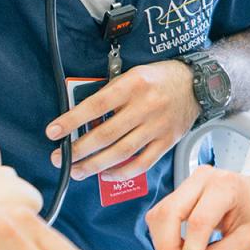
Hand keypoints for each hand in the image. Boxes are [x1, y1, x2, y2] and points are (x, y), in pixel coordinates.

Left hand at [46, 60, 197, 179]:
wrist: (196, 84)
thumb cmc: (158, 78)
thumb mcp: (131, 75)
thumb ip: (110, 94)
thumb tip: (81, 118)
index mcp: (133, 85)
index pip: (96, 106)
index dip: (72, 121)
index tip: (53, 132)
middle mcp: (146, 106)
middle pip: (106, 134)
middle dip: (78, 150)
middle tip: (60, 158)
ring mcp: (158, 126)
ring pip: (121, 152)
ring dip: (95, 165)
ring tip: (77, 170)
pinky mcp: (167, 141)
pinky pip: (142, 163)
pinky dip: (122, 172)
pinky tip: (106, 174)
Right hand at [145, 166, 249, 249]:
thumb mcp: (249, 239)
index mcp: (227, 186)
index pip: (198, 221)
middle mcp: (204, 179)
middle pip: (169, 213)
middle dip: (167, 247)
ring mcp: (190, 182)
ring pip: (159, 214)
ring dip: (164, 243)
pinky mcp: (182, 190)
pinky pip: (162, 214)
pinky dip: (165, 236)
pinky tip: (182, 248)